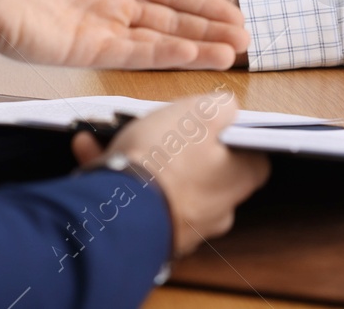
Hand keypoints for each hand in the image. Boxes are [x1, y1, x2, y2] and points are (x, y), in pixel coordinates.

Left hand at [0, 0, 247, 68]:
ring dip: (197, 46)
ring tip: (233, 52)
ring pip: (161, 39)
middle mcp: (113, 1)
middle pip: (173, 18)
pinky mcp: (86, 50)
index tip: (235, 11)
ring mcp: (102, 28)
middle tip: (246, 38)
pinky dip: (167, 56)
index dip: (203, 0)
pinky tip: (196, 56)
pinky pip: (135, 53)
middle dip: (210, 29)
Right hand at [71, 92, 269, 256]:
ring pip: (164, 182)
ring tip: (116, 133)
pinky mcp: (145, 236)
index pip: (252, 157)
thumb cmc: (165, 159)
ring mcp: (181, 227)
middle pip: (205, 169)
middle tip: (161, 125)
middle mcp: (216, 210)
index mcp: (239, 181)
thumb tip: (228, 108)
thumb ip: (223, 107)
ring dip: (142, 157)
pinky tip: (91, 150)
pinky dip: (117, 176)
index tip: (213, 120)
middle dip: (181, 146)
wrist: (113, 212)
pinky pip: (135, 200)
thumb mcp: (201, 112)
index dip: (233, 135)